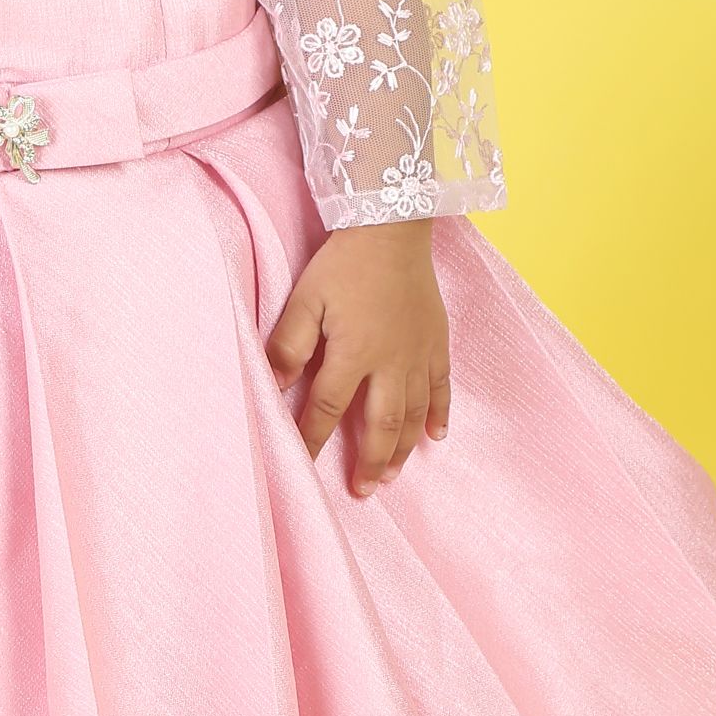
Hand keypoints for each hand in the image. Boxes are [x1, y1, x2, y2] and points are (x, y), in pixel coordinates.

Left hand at [265, 222, 450, 494]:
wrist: (393, 225)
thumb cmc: (344, 261)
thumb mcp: (305, 298)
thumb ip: (289, 343)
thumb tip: (273, 383)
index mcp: (354, 353)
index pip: (326, 409)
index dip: (312, 440)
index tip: (302, 466)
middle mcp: (390, 362)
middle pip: (380, 424)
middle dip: (370, 461)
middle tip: (363, 490)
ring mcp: (419, 354)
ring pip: (413, 414)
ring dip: (401, 448)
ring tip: (391, 475)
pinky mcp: (437, 341)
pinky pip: (442, 387)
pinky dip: (439, 414)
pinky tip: (435, 436)